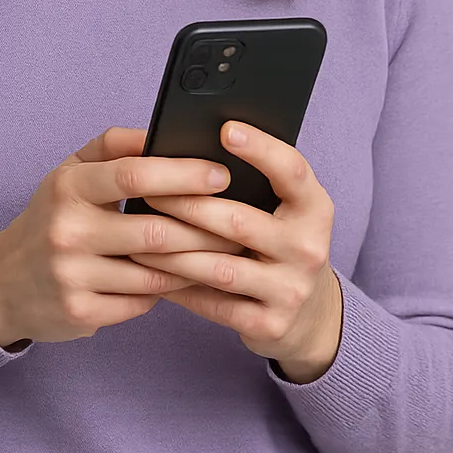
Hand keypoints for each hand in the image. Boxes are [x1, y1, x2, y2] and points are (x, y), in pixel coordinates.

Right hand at [0, 127, 241, 349]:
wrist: (1, 283)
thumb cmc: (51, 218)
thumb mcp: (70, 174)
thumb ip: (114, 147)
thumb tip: (162, 131)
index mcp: (68, 187)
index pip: (134, 175)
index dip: (184, 174)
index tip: (221, 174)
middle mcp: (67, 230)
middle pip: (155, 231)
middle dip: (206, 229)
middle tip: (241, 224)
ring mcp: (72, 275)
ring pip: (156, 272)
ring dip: (194, 265)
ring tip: (223, 254)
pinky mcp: (80, 312)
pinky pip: (143, 302)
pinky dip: (165, 292)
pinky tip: (181, 281)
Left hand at [128, 121, 342, 381]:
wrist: (309, 315)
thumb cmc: (280, 245)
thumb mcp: (285, 212)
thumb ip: (256, 186)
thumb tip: (192, 154)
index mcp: (315, 209)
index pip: (293, 171)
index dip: (262, 149)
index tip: (225, 129)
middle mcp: (309, 248)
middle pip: (240, 222)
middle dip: (187, 205)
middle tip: (148, 190)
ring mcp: (290, 289)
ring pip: (219, 267)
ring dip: (173, 251)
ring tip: (137, 233)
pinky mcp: (270, 324)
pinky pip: (213, 303)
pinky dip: (178, 286)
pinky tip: (151, 272)